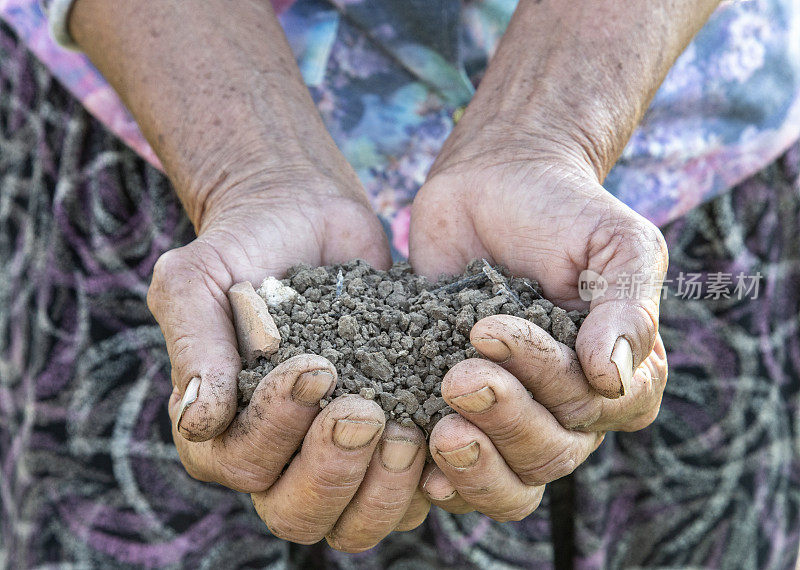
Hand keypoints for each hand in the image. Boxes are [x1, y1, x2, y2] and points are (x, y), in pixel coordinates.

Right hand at [147, 171, 428, 550]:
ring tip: (408, 428)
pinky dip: (432, 476)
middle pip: (298, 513)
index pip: (242, 463)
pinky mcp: (387, 439)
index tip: (317, 367)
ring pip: (356, 521)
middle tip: (366, 412)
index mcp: (221, 430)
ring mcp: (335, 455)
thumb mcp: (197, 280)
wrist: (306, 217)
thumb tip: (199, 421)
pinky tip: (448, 433)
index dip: (278, 428)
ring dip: (385, 488)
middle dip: (333, 470)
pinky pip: (411, 492)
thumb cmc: (244, 245)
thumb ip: (194, 345)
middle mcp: (276, 456)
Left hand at [408, 122, 668, 518]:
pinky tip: (419, 470)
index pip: (600, 410)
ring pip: (512, 476)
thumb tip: (611, 379)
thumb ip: (627, 306)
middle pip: (551, 451)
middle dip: (505, 419)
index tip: (494, 330)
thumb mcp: (614, 242)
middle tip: (459, 376)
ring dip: (477, 463)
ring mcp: (513, 409)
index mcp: (618, 370)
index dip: (551, 383)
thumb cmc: (562, 210)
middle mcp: (569, 403)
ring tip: (439, 430)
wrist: (492, 184)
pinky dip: (444, 478)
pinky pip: (460, 469)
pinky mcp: (459, 408)